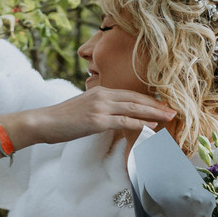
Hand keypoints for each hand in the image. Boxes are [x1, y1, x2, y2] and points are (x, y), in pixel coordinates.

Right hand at [6, 87, 177, 148]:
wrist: (44, 122)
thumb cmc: (62, 120)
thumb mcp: (84, 109)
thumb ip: (100, 109)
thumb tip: (114, 117)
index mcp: (100, 91)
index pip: (130, 94)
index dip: (148, 99)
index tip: (163, 103)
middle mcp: (102, 95)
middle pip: (136, 98)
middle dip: (156, 104)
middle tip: (174, 109)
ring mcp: (100, 107)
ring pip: (133, 107)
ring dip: (154, 112)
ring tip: (169, 116)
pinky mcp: (97, 120)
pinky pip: (123, 120)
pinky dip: (140, 122)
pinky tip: (152, 125)